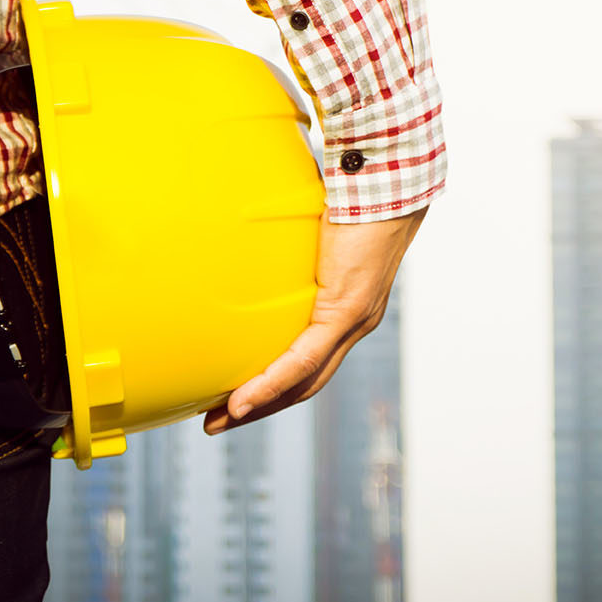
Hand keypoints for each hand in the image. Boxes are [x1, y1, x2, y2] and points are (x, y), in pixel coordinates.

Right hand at [203, 204, 427, 434]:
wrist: (384, 181)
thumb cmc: (350, 197)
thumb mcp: (310, 230)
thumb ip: (288, 243)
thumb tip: (249, 227)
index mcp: (346, 309)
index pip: (310, 361)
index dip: (275, 385)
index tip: (236, 397)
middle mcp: (353, 324)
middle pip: (305, 383)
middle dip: (261, 407)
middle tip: (217, 420)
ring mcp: (353, 321)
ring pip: (304, 381)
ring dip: (260, 406)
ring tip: (220, 420)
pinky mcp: (347, 310)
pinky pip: (304, 358)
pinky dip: (271, 383)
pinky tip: (241, 400)